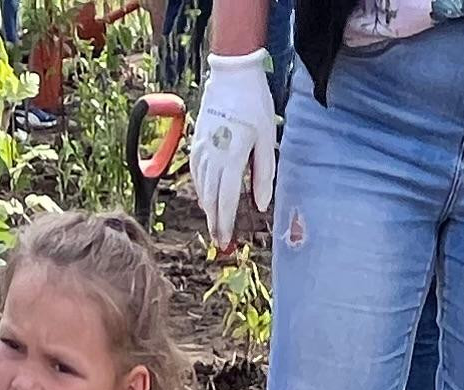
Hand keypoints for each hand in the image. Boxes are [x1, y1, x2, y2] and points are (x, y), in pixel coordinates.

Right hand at [192, 51, 277, 249]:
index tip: (226, 241)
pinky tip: (205, 197)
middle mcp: (212, 156)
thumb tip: (261, 204)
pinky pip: (196, 172)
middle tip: (220, 242)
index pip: (225, 199)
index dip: (225, 223)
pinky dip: (200, 188)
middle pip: (210, 198)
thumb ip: (264, 174)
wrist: (231, 74)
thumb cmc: (254, 104)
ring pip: (201, 187)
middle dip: (214, 222)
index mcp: (231, 157)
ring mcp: (201, 148)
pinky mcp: (196, 141)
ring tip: (213, 224)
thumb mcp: (267, 139)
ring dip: (207, 208)